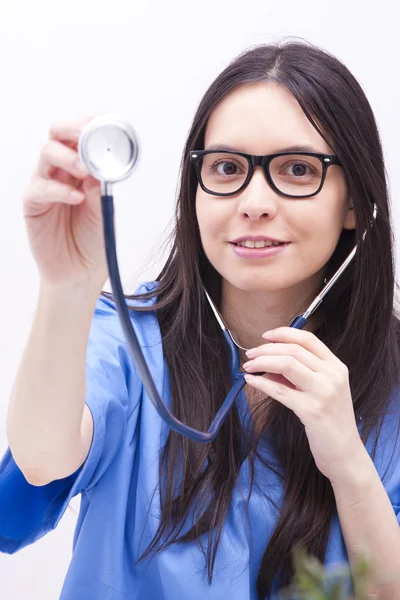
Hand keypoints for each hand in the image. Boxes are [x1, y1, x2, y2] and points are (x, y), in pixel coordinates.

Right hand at [23, 114, 107, 288]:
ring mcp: (46, 185)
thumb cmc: (95, 239)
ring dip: (66, 156)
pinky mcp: (33, 204)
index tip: (101, 118)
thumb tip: (99, 162)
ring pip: (47, 154)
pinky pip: (40, 187)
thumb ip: (100, 185)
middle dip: (71, 128)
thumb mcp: (104, 208)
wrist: (82, 273)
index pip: (80, 136)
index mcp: (82, 168)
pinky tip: (76, 197)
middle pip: (57, 135)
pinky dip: (58, 189)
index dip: (88, 124)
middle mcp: (62, 171)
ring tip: (83, 169)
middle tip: (85, 134)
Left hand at [242, 327, 362, 483]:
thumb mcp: (322, 391)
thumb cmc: (330, 421)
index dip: (284, 333)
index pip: (308, 339)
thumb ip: (299, 374)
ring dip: (262, 362)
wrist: (345, 453)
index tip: (266, 336)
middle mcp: (332, 376)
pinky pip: (280, 390)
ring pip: (286, 364)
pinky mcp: (311, 410)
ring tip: (248, 366)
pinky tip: (251, 381)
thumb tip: (269, 363)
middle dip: (266, 349)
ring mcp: (323, 392)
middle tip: (250, 355)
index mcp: (337, 367)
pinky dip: (261, 383)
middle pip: (293, 350)